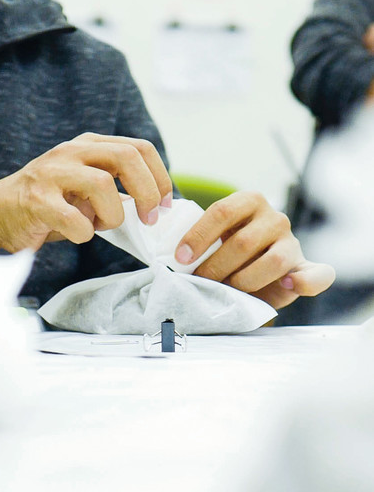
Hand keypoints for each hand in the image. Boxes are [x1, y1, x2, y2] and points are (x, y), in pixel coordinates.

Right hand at [0, 133, 171, 253]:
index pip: (140, 148)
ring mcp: (52, 173)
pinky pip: (75, 219)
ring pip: (103, 185)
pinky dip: (84, 233)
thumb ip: (116, 190)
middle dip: (148, 192)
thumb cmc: (47, 205)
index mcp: (88, 145)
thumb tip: (155, 205)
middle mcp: (71, 151)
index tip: (164, 206)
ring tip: (100, 225)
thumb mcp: (85, 189)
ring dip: (113, 215)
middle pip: (128, 157)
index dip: (160, 177)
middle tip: (149, 219)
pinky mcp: (37, 200)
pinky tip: (77, 234)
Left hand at [174, 191, 335, 308]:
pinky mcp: (306, 267)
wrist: (253, 271)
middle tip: (201, 282)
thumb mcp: (213, 238)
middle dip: (216, 267)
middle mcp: (274, 218)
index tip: (180, 258)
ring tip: (228, 290)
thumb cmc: (226, 253)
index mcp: (248, 202)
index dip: (198, 236)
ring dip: (244, 281)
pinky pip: (317, 275)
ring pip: (272, 262)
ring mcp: (292, 242)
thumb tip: (173, 256)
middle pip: (242, 242)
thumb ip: (199, 240)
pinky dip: (305, 282)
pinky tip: (288, 285)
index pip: (222, 211)